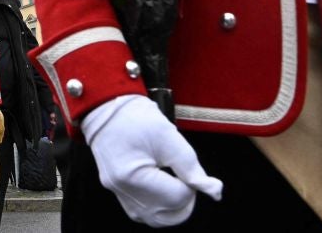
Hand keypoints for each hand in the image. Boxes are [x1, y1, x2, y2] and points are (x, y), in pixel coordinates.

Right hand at [82, 94, 222, 226]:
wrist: (106, 105)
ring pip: (151, 218)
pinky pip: (139, 210)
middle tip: (187, 182)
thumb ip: (193, 168)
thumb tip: (215, 191)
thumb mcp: (169, 137)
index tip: (188, 169)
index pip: (176, 198)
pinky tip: (162, 187)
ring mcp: (115, 189)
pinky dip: (156, 205)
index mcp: (133, 175)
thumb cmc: (135, 116)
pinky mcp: (114, 187)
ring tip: (176, 185)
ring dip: (170, 208)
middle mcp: (121, 188)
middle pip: (163, 217)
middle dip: (183, 203)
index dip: (191, 187)